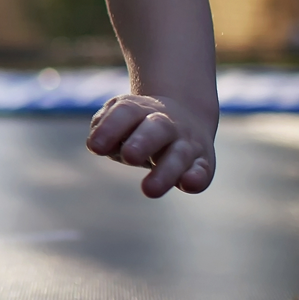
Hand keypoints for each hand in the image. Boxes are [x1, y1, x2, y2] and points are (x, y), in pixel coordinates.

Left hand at [86, 94, 215, 197]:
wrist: (184, 117)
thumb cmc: (137, 126)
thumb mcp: (119, 121)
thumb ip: (105, 128)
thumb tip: (98, 144)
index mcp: (140, 109)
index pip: (126, 112)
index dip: (110, 127)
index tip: (95, 147)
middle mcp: (166, 123)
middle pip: (157, 128)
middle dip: (143, 142)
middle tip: (128, 157)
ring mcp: (187, 142)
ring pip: (179, 154)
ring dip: (165, 172)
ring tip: (148, 190)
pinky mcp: (203, 163)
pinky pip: (203, 170)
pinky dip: (196, 178)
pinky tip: (187, 185)